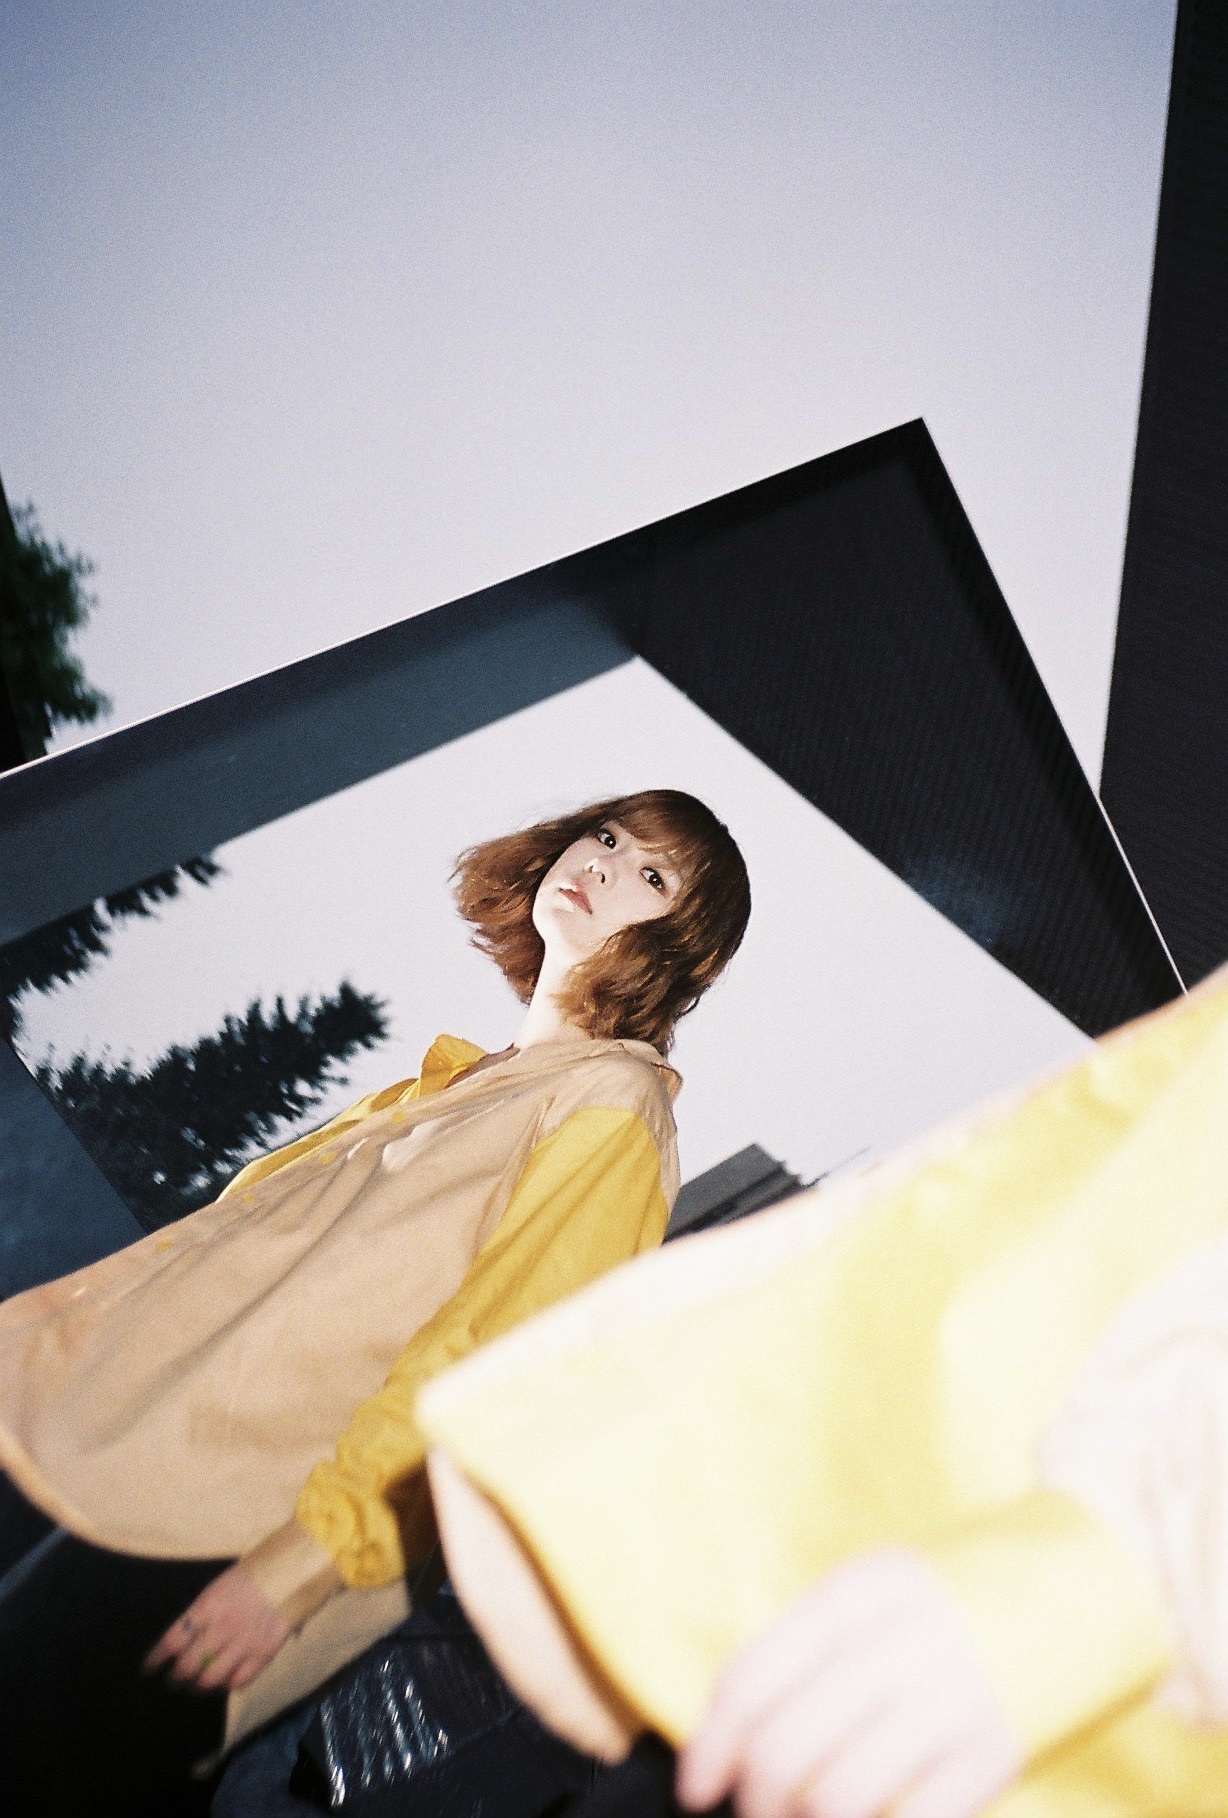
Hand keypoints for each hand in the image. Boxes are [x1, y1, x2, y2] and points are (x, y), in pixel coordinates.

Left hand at [143, 1561, 292, 1692]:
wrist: (292, 1569)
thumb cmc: (252, 1574)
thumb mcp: (219, 1586)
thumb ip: (201, 1614)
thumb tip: (183, 1640)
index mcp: (207, 1606)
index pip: (172, 1640)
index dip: (156, 1659)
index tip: (148, 1668)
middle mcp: (222, 1627)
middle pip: (187, 1665)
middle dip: (176, 1677)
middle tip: (173, 1679)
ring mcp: (244, 1642)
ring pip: (211, 1678)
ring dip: (199, 1685)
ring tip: (196, 1685)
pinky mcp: (264, 1652)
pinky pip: (240, 1681)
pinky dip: (228, 1685)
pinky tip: (225, 1682)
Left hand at [675, 1549, 1020, 1817]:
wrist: (1087, 1580)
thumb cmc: (960, 1593)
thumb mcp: (880, 1588)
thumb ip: (814, 1644)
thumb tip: (733, 1729)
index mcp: (858, 1592)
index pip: (754, 1675)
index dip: (711, 1742)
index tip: (697, 1785)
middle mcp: (898, 1644)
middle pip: (785, 1747)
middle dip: (755, 1798)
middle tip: (756, 1811)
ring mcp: (950, 1702)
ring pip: (836, 1798)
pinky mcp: (995, 1756)